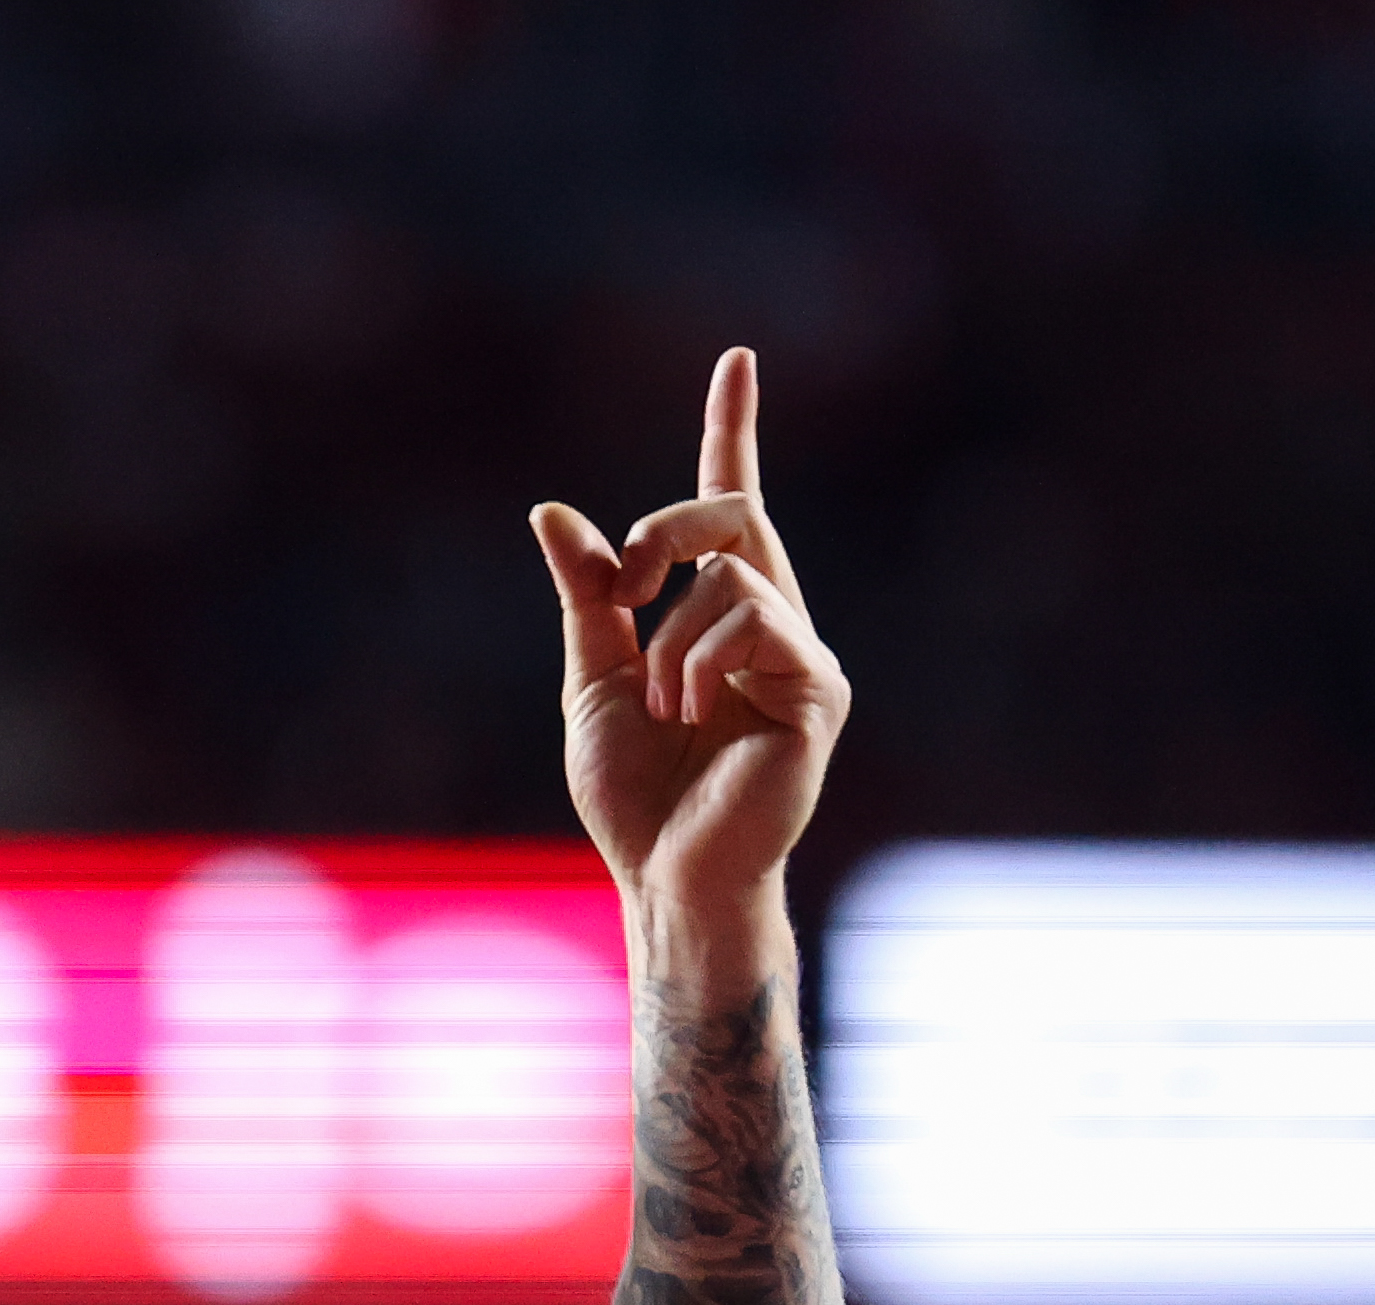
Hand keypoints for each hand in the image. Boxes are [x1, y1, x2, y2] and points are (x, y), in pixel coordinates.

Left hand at [529, 349, 848, 924]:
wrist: (662, 876)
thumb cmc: (632, 796)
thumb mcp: (592, 678)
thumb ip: (588, 596)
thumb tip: (554, 513)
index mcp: (720, 619)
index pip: (731, 507)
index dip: (731, 432)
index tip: (736, 358)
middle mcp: (771, 626)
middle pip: (733, 516)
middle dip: (668, 529)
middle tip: (627, 582)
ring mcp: (802, 658)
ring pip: (732, 578)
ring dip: (670, 637)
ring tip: (663, 704)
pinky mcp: (820, 691)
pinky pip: (757, 624)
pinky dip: (700, 661)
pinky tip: (689, 711)